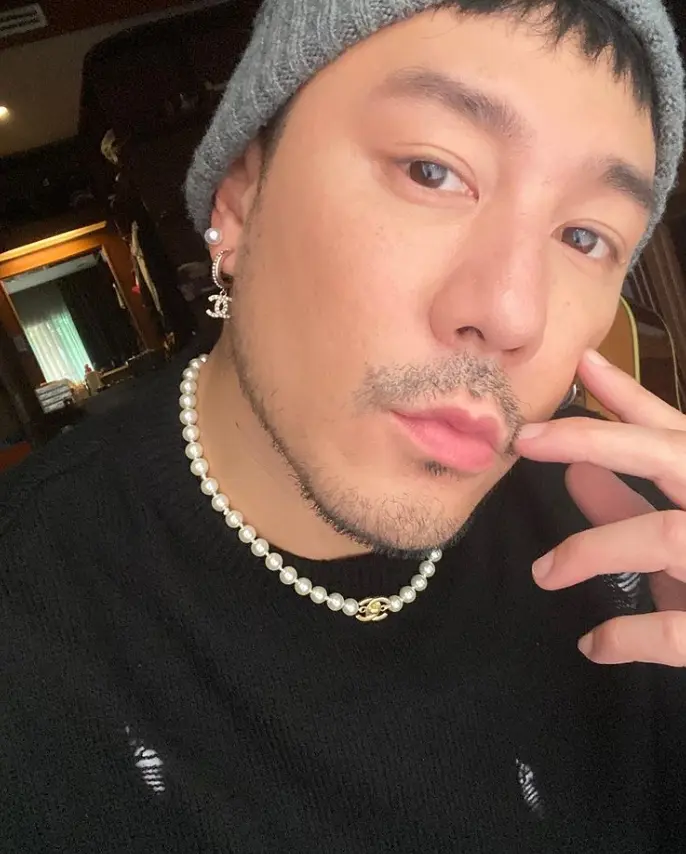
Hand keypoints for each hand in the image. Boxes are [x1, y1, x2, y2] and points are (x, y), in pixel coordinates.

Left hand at [516, 349, 685, 666]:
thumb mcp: (679, 530)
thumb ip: (632, 503)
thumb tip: (574, 472)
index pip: (676, 430)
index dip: (628, 396)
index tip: (581, 366)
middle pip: (672, 456)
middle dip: (596, 440)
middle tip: (527, 440)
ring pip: (664, 536)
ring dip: (591, 549)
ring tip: (544, 573)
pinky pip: (675, 630)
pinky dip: (626, 635)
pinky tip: (593, 644)